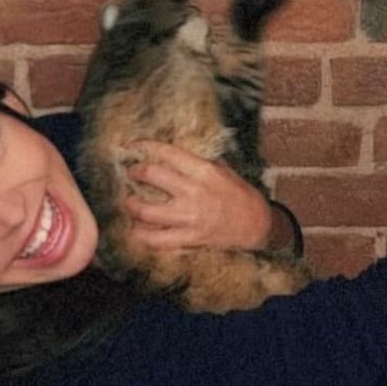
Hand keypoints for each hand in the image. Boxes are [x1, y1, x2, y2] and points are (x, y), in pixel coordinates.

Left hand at [121, 142, 272, 251]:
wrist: (257, 225)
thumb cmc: (241, 195)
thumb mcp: (225, 171)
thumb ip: (201, 162)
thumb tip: (177, 153)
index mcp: (204, 171)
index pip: (167, 153)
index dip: (145, 146)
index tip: (133, 145)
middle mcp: (194, 191)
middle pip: (152, 176)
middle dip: (136, 172)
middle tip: (131, 173)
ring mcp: (190, 217)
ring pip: (147, 211)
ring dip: (132, 205)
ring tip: (129, 202)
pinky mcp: (190, 238)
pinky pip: (157, 240)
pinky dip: (142, 236)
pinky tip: (136, 231)